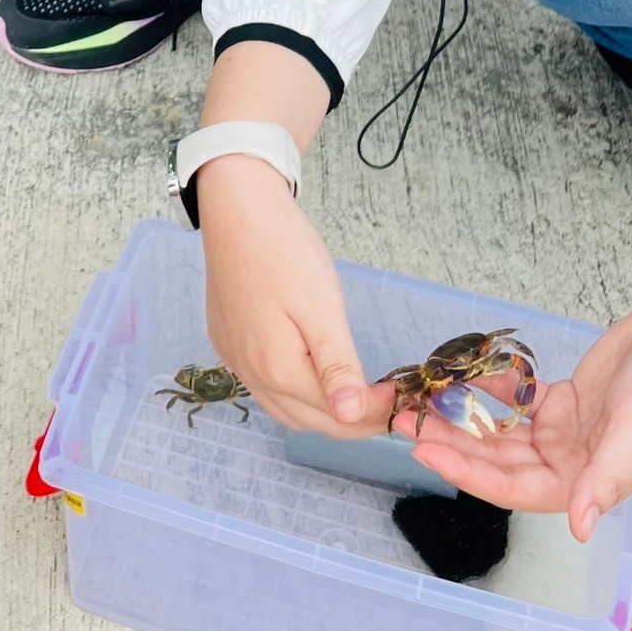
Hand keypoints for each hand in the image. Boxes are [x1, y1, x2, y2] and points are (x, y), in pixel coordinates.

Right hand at [197, 156, 393, 435]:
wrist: (236, 209)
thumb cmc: (284, 251)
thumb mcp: (322, 308)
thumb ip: (336, 366)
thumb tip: (351, 416)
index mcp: (278, 370)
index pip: (337, 415)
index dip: (375, 412)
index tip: (405, 396)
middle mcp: (251, 375)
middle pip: (311, 421)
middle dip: (353, 420)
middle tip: (388, 399)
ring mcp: (234, 360)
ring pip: (285, 410)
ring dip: (323, 412)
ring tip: (356, 392)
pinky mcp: (227, 344)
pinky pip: (264, 387)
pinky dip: (295, 394)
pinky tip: (313, 376)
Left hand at [405, 257, 631, 538]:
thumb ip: (604, 480)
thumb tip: (578, 526)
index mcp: (587, 483)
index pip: (514, 488)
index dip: (468, 473)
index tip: (426, 452)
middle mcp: (571, 463)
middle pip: (499, 461)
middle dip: (453, 444)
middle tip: (406, 422)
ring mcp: (566, 432)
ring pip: (502, 433)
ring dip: (463, 420)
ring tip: (422, 402)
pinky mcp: (564, 401)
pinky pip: (516, 403)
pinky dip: (490, 392)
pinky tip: (462, 379)